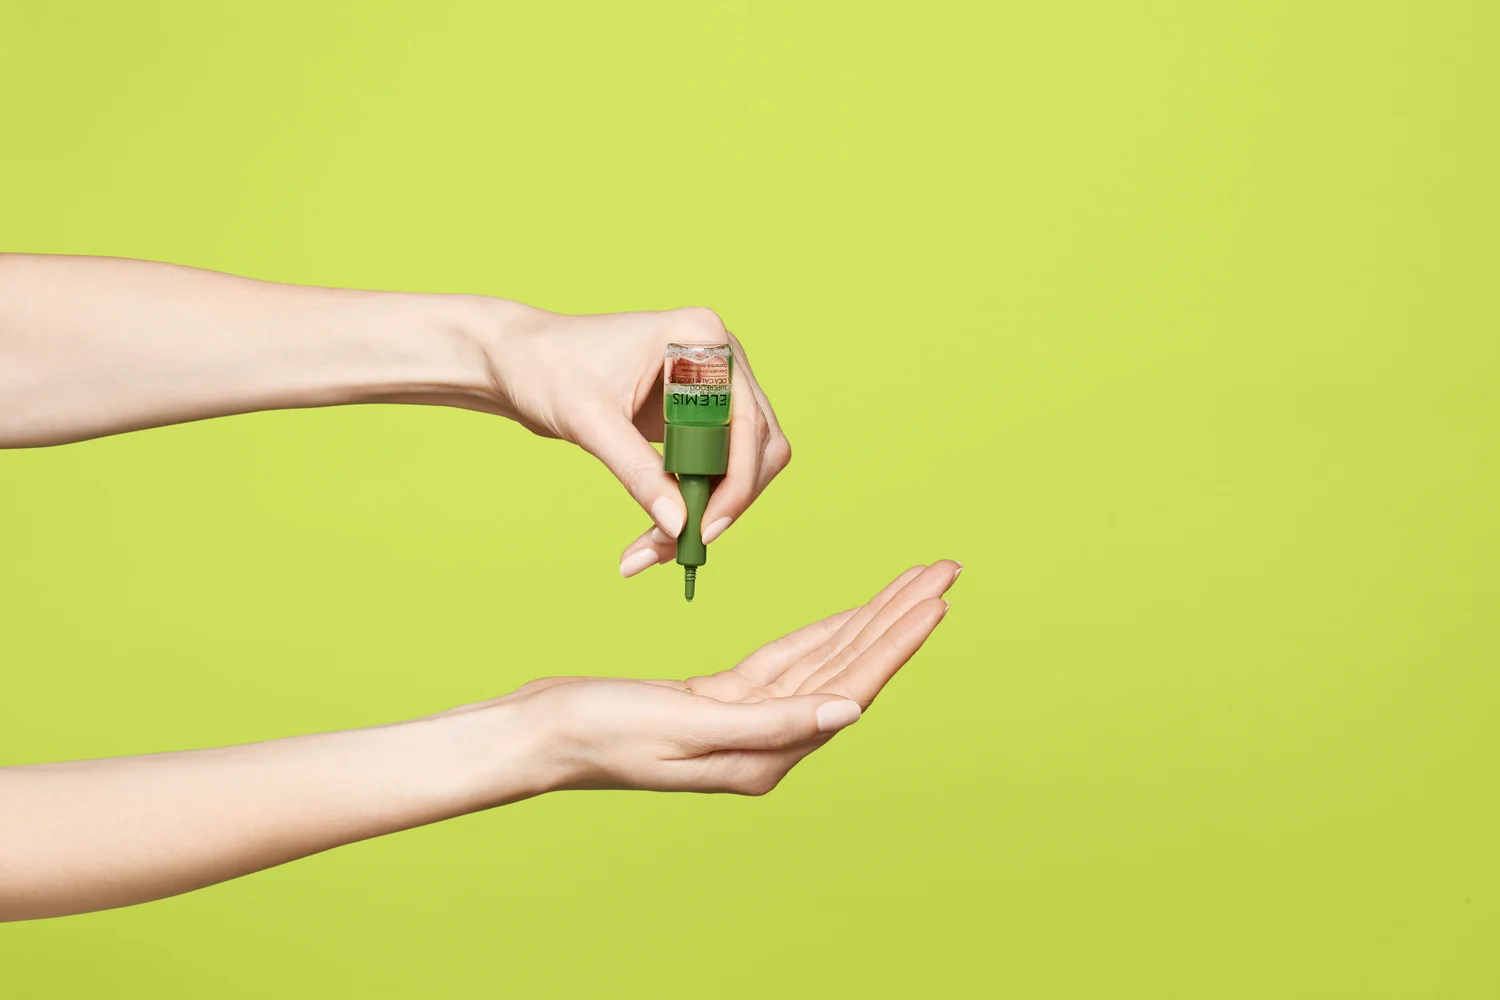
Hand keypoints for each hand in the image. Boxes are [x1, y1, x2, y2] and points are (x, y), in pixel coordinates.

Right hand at [448, 561, 959, 794]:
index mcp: (767, 756)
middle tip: (944, 571)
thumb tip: (849, 714)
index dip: (895, 642)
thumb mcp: (687, 726)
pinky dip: (823, 630)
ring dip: (870, 618)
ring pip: (825, 659)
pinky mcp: (723, 699)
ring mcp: (748, 721)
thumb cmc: (603, 733)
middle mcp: (769, 743)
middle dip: (899, 619)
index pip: (850, 688)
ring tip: (915, 583)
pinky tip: (852, 614)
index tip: (935, 600)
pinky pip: (788, 659)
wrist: (543, 734)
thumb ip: (771, 723)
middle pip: (850, 669)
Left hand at [465, 301, 790, 573]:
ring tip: (655, 550)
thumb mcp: (590, 422)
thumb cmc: (547, 370)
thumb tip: (680, 528)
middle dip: (724, 503)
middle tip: (682, 549)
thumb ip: (637, 472)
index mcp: (701, 337)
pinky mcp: (695, 413)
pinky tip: (658, 536)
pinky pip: (713, 467)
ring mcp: (711, 384)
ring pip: (741, 464)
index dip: (736, 483)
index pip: (748, 422)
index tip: (702, 530)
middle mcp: (718, 356)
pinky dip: (693, 503)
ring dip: (708, 510)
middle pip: (757, 447)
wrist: (516, 360)